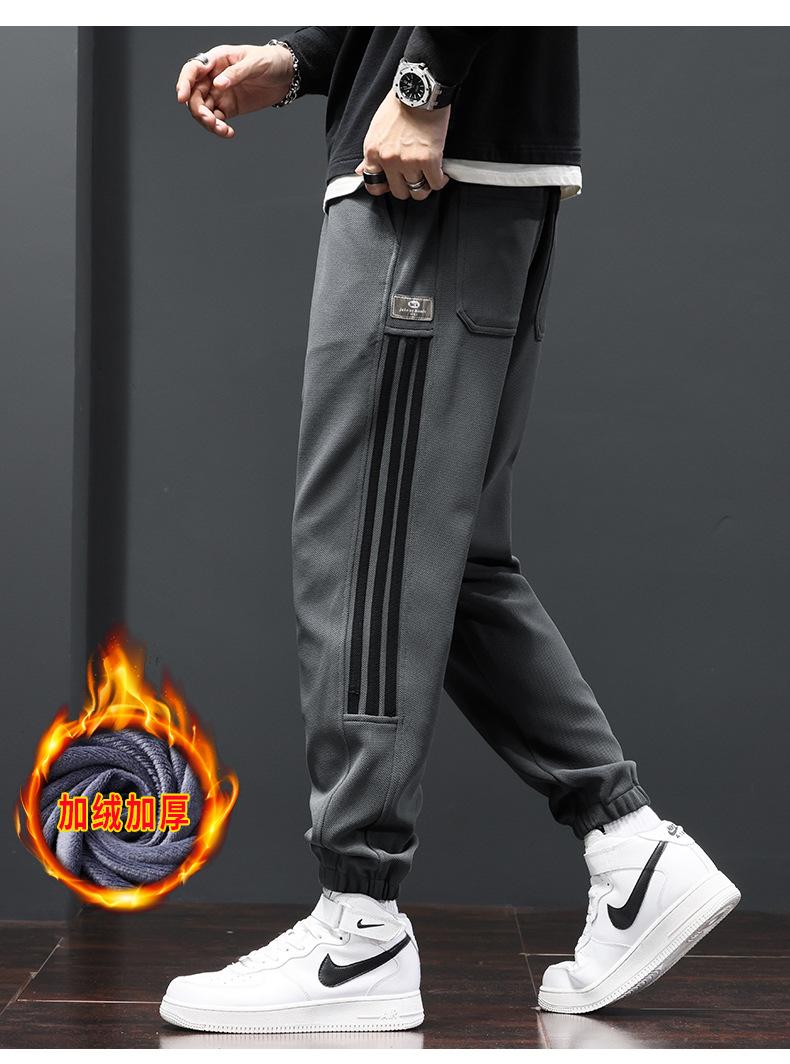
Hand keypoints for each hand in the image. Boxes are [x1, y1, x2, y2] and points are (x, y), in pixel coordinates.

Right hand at [175, 43, 293, 137]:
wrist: (286, 75)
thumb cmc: (269, 60)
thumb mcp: (254, 62)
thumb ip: (236, 73)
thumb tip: (218, 84)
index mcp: (216, 60)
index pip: (192, 70)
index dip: (184, 83)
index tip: (182, 98)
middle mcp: (213, 78)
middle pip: (194, 95)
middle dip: (198, 110)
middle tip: (210, 121)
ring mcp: (220, 94)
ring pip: (203, 110)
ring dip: (208, 123)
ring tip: (222, 130)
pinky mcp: (229, 108)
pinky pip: (217, 120)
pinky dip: (219, 129)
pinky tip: (228, 133)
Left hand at [356, 89, 449, 199]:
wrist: (419, 91)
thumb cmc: (399, 105)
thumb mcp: (376, 129)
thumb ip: (370, 153)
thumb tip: (361, 171)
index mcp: (373, 152)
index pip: (374, 186)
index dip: (386, 188)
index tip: (395, 183)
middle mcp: (389, 160)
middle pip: (399, 192)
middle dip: (408, 187)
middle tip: (415, 178)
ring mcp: (409, 162)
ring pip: (418, 191)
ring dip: (425, 186)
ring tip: (429, 177)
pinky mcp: (428, 160)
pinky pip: (435, 183)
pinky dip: (440, 180)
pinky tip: (441, 174)